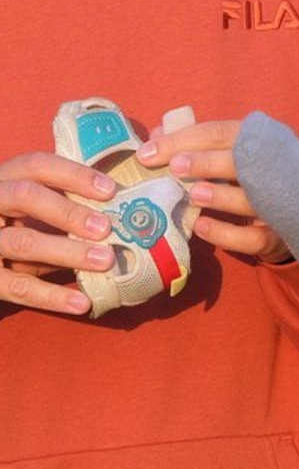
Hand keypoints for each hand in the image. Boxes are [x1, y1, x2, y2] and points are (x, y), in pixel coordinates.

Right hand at [0, 150, 118, 314]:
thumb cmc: (13, 225)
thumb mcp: (28, 209)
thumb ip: (60, 205)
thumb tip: (117, 214)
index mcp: (6, 178)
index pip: (38, 165)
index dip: (75, 175)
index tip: (110, 190)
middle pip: (27, 196)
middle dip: (69, 211)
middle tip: (106, 227)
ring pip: (23, 242)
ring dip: (68, 252)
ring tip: (105, 261)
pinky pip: (16, 287)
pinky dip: (51, 296)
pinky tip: (82, 303)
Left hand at [137, 119, 289, 263]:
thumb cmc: (257, 178)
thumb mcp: (233, 156)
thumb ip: (197, 144)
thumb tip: (158, 133)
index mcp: (260, 141)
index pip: (221, 132)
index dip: (184, 138)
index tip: (149, 150)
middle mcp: (274, 166)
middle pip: (242, 159)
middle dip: (206, 161)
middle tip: (174, 166)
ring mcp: (278, 202)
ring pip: (250, 198)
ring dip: (220, 195)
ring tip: (194, 194)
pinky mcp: (278, 234)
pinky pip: (253, 236)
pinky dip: (226, 232)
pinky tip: (201, 227)